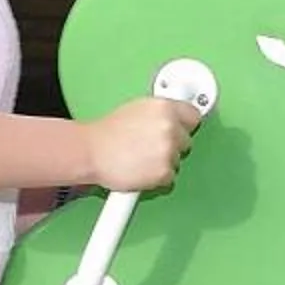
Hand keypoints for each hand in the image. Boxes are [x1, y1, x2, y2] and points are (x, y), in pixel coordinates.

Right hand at [84, 95, 199, 192]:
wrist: (91, 153)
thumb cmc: (106, 133)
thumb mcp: (136, 109)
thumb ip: (159, 113)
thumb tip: (174, 118)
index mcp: (164, 107)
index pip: (193, 115)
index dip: (184, 124)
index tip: (181, 127)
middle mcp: (170, 127)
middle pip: (187, 140)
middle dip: (173, 144)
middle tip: (150, 146)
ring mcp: (168, 150)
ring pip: (178, 160)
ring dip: (163, 161)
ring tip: (140, 157)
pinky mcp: (164, 172)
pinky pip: (170, 177)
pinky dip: (157, 177)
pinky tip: (140, 169)